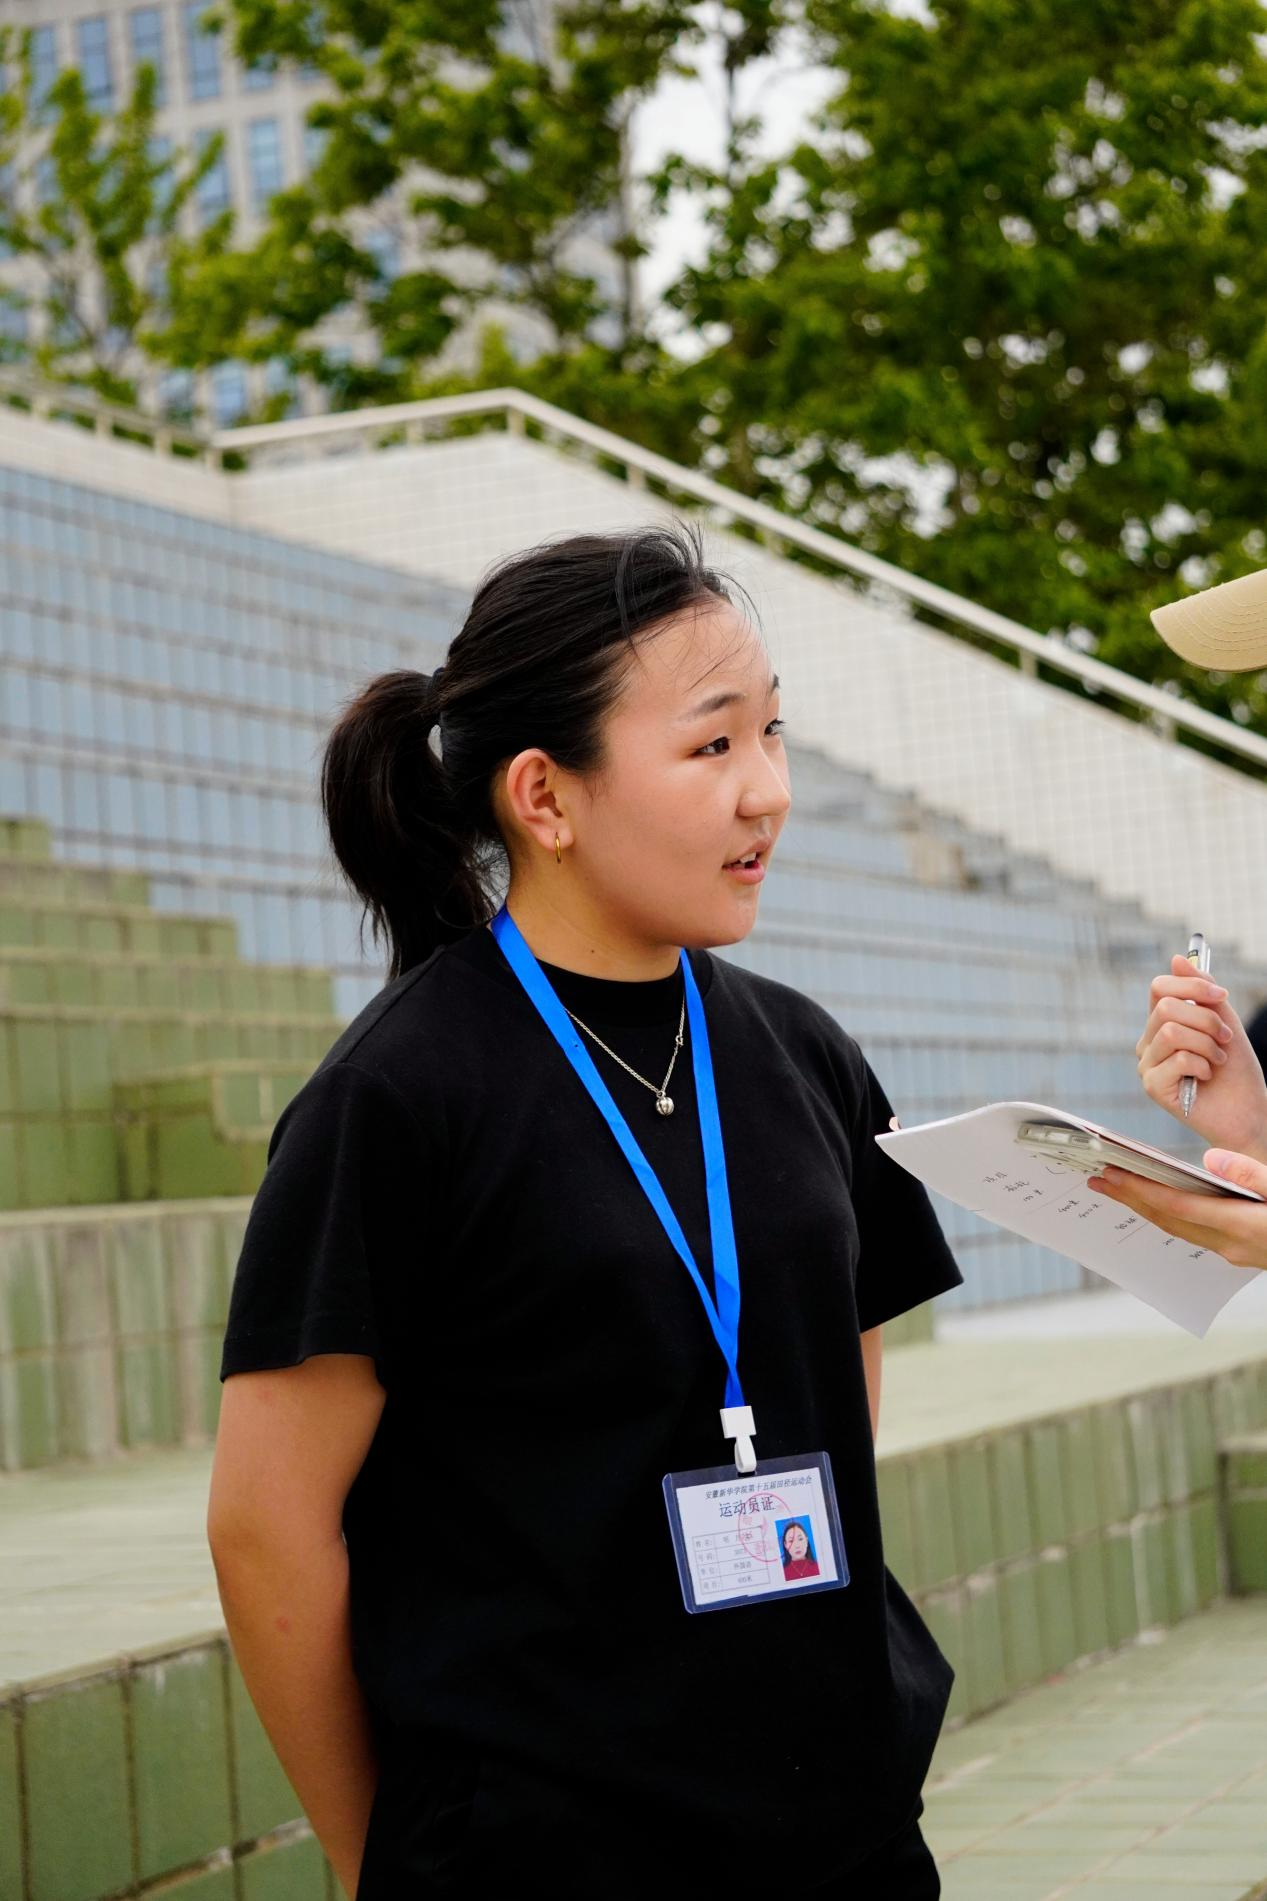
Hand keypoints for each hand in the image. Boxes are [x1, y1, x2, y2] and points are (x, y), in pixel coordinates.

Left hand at [1088, 1150, 1266, 1269]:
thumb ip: (1252, 1173)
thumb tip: (1210, 1159)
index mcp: (1243, 1226)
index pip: (1176, 1207)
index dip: (1139, 1191)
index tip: (1109, 1176)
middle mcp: (1232, 1244)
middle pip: (1168, 1220)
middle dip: (1130, 1199)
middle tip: (1097, 1179)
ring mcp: (1235, 1253)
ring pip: (1178, 1229)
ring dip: (1146, 1208)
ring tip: (1118, 1188)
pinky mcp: (1240, 1253)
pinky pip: (1193, 1234)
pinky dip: (1171, 1216)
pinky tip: (1161, 1203)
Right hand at [1136, 956, 1266, 1158]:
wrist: (1247, 1111)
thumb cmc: (1235, 1070)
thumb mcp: (1223, 1020)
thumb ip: (1200, 990)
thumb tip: (1176, 958)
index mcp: (1162, 1023)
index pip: (1159, 987)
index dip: (1191, 985)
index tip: (1221, 996)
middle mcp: (1148, 1042)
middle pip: (1165, 1008)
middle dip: (1206, 1020)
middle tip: (1225, 1039)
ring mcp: (1147, 1064)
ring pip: (1171, 1032)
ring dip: (1206, 1045)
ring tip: (1217, 1060)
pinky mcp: (1152, 1086)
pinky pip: (1178, 1058)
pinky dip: (1202, 1066)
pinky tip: (1205, 1079)